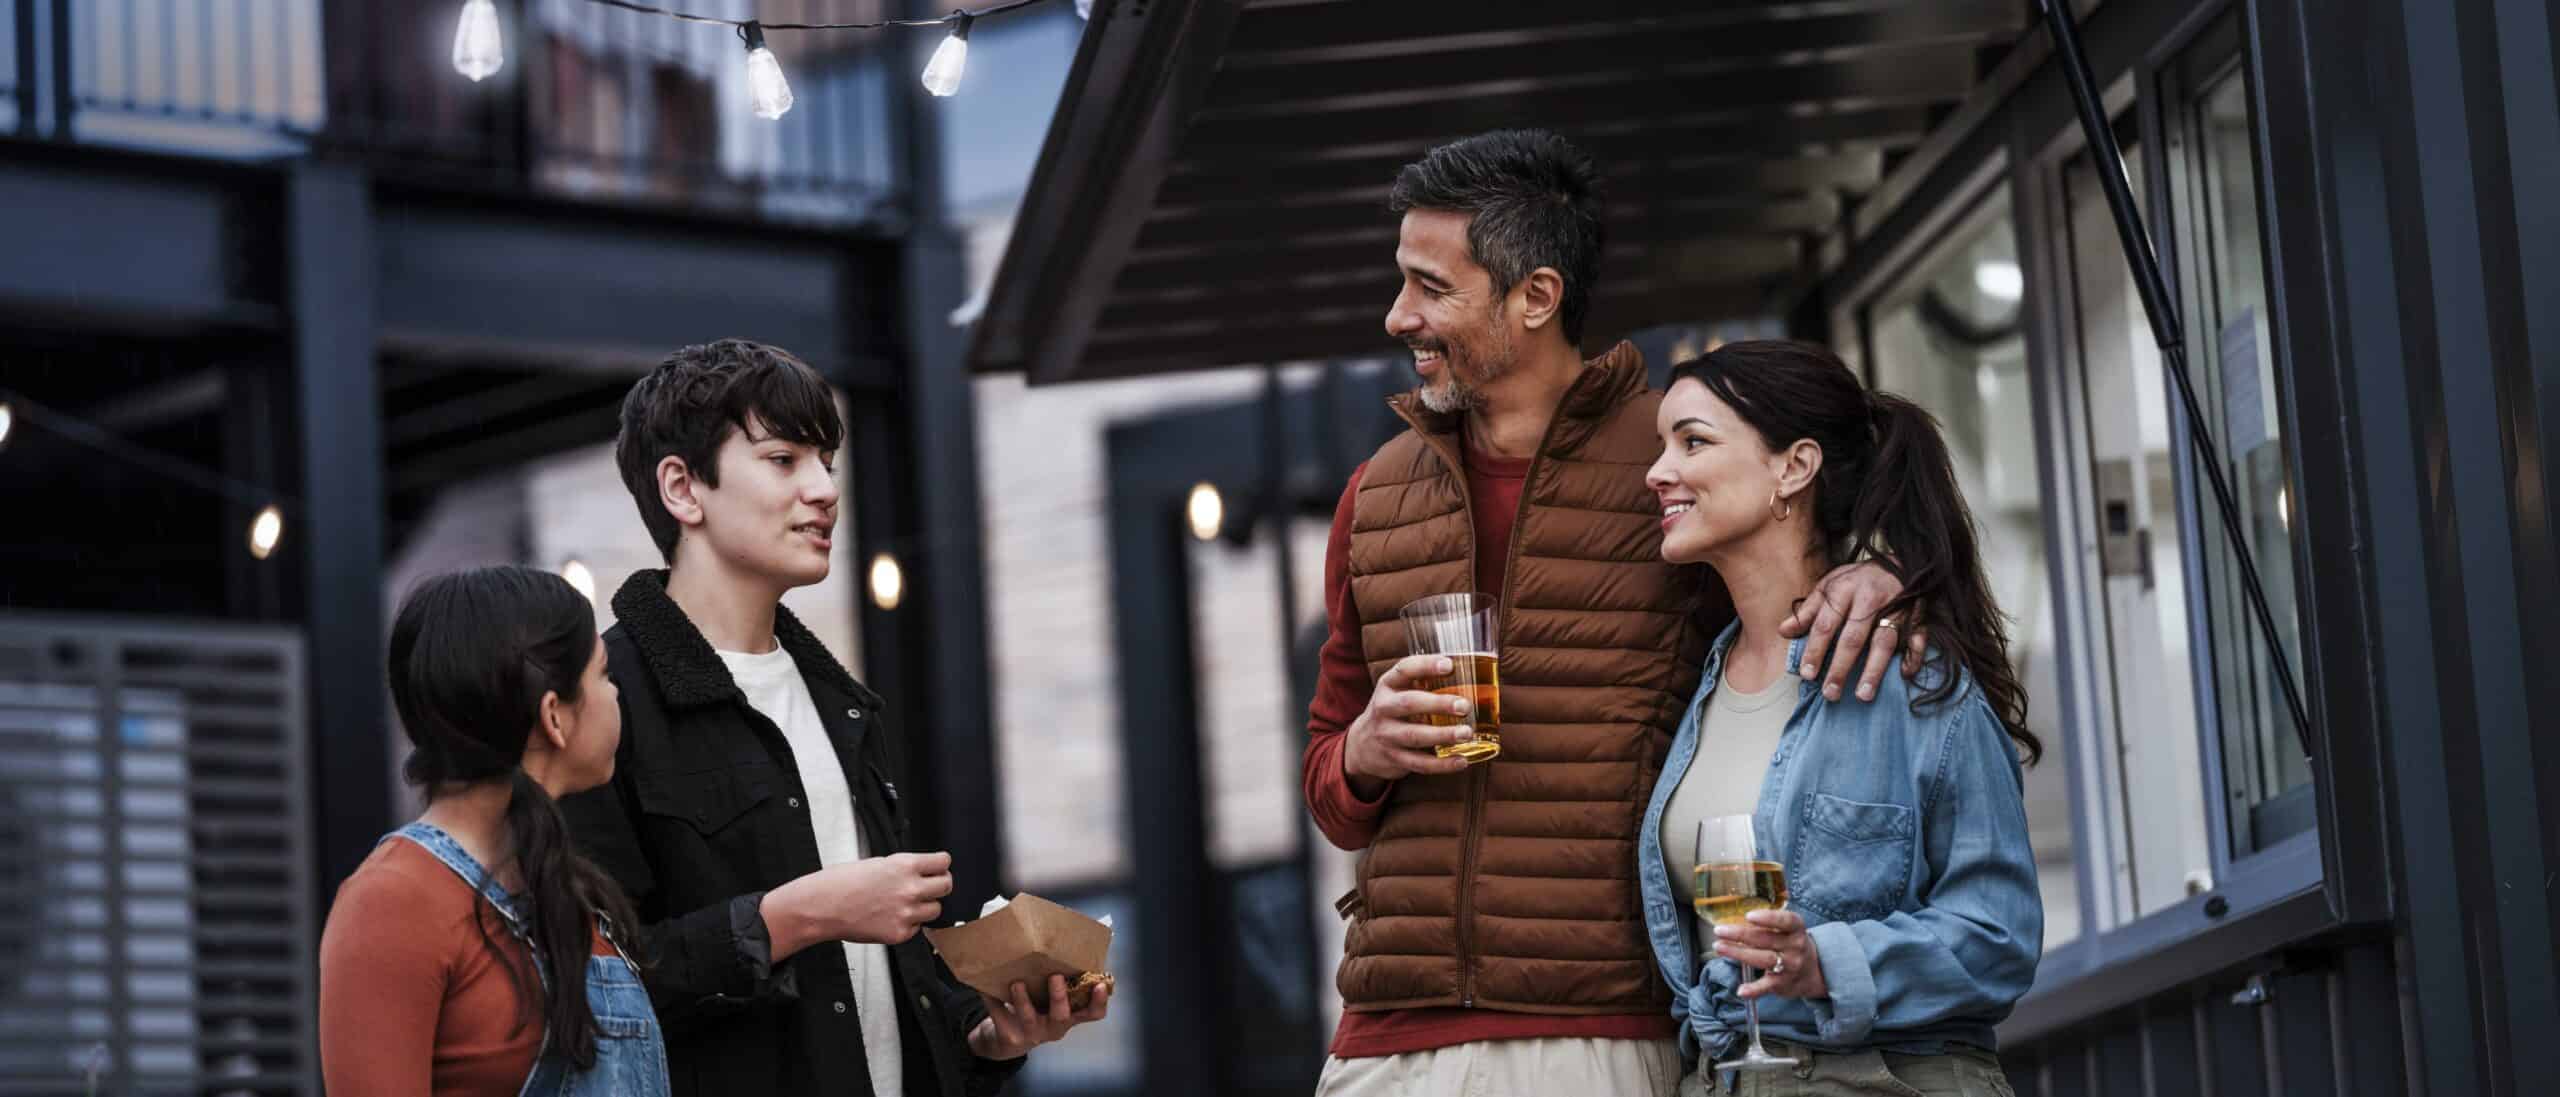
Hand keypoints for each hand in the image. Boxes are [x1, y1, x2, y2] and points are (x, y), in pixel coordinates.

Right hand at [764, 851, 952, 954]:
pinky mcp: (899, 933)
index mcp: (905, 865)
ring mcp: (906, 913)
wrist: (821, 907)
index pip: (943, 862)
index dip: (941, 865)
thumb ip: (903, 869)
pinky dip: (909, 924)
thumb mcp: (877, 863)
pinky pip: (917, 928)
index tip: (939, 868)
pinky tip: (891, 917)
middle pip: (947, 886)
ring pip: (936, 910)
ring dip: (925, 906)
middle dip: (939, 885)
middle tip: (930, 886)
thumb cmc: (841, 883)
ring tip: (906, 904)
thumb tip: (920, 873)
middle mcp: (910, 889)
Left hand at [967, 974, 1110, 1059]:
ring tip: (1016, 983)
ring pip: (1029, 1018)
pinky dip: (992, 1000)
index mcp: (1068, 1017)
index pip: (1091, 1014)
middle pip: (1061, 1016)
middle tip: (1055, 976)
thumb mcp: (1049, 1003)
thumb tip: (1055, 943)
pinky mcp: (1010, 1037)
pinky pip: (1001, 1016)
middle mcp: (1054, 1028)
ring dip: (1023, 1000)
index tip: (1100, 985)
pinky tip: (985, 987)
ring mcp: (1032, 1035)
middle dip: (1058, 996)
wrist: (1006, 1043)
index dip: (1098, 1001)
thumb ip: (1057, 984)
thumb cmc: (1035, 1012)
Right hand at [1340, 653, 1476, 798]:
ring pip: (1414, 735)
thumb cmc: (1393, 710)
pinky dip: (1442, 764)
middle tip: (1464, 706)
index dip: (1426, 666)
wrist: (1363, 744)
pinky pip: (1419, 763)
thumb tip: (1474, 674)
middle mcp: (1384, 708)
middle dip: (1438, 704)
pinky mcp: (1394, 758)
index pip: (1404, 670)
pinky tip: (1461, 761)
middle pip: (1409, 704)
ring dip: (1442, 735)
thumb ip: (1424, 682)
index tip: (1449, 665)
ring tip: (1466, 733)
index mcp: (1388, 685)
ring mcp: (1387, 735)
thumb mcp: (1398, 690)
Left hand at [1713, 909, 1826, 1000]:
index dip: (1768, 918)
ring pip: (1764, 959)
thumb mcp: (1788, 930)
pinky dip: (1754, 990)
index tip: (1748, 916)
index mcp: (1797, 929)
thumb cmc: (1790, 944)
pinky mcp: (1782, 984)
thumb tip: (1733, 920)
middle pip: (1767, 939)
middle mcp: (1795, 947)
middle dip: (1740, 934)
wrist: (1812, 972)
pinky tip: (1741, 990)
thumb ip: (1767, 924)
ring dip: (1739, 953)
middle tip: (1719, 930)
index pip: (1787, 921)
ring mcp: (1790, 966)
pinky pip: (1767, 987)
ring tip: (1719, 947)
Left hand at [1779, 560, 1924, 702]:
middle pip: (1853, 638)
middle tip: (1830, 693)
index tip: (1808, 674)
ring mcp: (1895, 607)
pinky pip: (1918, 637)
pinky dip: (1914, 656)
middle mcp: (1869, 599)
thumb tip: (1783, 631)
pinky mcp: (1918, 614)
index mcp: (1844, 590)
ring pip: (1884, 641)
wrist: (1900, 560)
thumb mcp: (1828, 586)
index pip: (1826, 625)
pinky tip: (1905, 675)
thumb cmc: (1858, 579)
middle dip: (1841, 667)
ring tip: (1863, 695)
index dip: (1815, 650)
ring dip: (1874, 669)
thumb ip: (1808, 610)